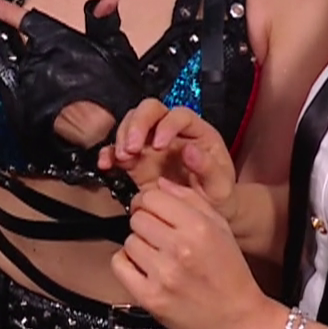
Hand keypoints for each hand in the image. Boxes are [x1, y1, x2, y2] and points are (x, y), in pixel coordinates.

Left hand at [0, 0, 132, 147]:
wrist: (105, 135)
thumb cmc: (114, 96)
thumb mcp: (116, 51)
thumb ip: (105, 22)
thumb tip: (107, 1)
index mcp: (55, 41)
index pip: (23, 19)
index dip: (2, 9)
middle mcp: (36, 60)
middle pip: (28, 51)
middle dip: (43, 58)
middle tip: (65, 72)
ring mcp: (26, 85)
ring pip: (26, 74)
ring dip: (40, 80)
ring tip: (65, 92)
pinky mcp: (22, 109)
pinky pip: (24, 98)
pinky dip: (37, 101)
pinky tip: (56, 107)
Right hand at [98, 100, 240, 226]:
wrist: (203, 218)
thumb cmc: (217, 197)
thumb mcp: (220, 186)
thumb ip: (209, 168)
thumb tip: (189, 150)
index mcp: (197, 132)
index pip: (179, 115)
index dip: (166, 125)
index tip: (159, 146)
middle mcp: (172, 131)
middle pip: (151, 110)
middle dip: (137, 124)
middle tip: (131, 146)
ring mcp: (151, 144)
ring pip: (132, 123)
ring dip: (122, 136)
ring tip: (122, 157)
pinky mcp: (137, 160)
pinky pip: (118, 149)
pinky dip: (109, 153)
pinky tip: (106, 164)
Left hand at [111, 179, 279, 328]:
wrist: (237, 319)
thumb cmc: (229, 272)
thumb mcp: (220, 227)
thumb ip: (190, 200)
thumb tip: (160, 183)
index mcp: (199, 227)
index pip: (151, 197)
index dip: (149, 202)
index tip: (153, 211)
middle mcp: (180, 248)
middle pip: (137, 218)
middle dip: (145, 224)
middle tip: (158, 237)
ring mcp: (163, 274)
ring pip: (128, 241)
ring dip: (139, 246)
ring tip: (157, 256)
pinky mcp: (150, 297)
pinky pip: (119, 265)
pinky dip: (127, 265)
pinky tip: (145, 269)